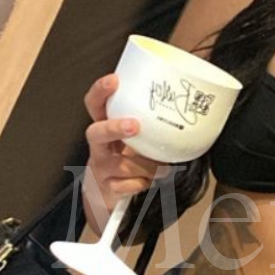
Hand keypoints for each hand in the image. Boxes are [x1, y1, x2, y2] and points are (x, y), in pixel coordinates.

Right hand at [82, 73, 169, 230]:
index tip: (114, 80)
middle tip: (134, 125)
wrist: (105, 194)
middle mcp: (98, 147)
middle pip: (96, 133)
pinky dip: (145, 183)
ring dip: (148, 166)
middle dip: (115, 128)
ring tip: (160, 166)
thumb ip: (146, 126)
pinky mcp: (107, 189)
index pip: (94, 104)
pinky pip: (132, 185)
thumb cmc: (123, 160)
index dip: (101, 91)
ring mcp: (100, 168)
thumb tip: (181, 111)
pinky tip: (148, 181)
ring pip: (126, 165)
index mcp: (103, 128)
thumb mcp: (130, 140)